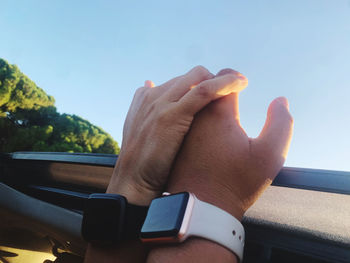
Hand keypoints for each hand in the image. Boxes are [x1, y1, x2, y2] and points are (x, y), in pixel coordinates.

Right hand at [107, 66, 247, 204]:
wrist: (132, 182)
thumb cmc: (141, 163)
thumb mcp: (140, 130)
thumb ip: (147, 109)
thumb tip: (149, 85)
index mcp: (147, 97)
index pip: (181, 81)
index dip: (201, 84)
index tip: (218, 93)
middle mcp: (155, 95)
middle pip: (191, 75)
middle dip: (213, 79)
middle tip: (232, 88)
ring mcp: (162, 103)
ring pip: (199, 77)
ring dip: (223, 78)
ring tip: (240, 83)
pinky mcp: (173, 115)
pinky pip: (204, 90)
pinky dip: (225, 84)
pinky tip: (240, 85)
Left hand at [167, 69, 293, 219]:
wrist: (200, 207)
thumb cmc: (236, 183)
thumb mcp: (270, 155)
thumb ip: (281, 123)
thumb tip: (280, 100)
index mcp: (217, 112)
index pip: (224, 77)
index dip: (234, 79)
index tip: (240, 85)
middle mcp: (193, 114)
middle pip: (202, 84)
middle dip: (215, 85)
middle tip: (225, 91)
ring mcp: (178, 126)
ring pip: (187, 98)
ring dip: (198, 97)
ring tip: (209, 102)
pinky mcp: (171, 138)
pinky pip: (177, 114)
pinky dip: (186, 111)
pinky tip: (192, 117)